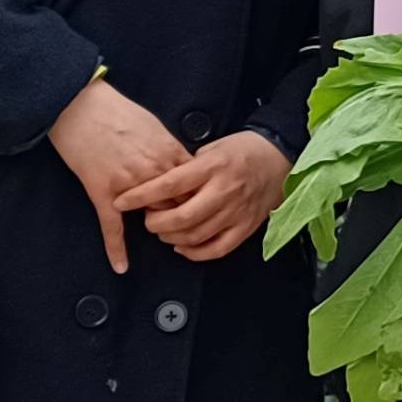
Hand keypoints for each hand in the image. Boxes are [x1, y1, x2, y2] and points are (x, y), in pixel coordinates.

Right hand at [49, 78, 190, 273]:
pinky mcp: (102, 193)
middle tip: (188, 223)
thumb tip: (184, 164)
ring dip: (160, 224)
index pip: (195, 185)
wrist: (81, 108)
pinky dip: (116, 249)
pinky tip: (121, 266)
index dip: (201, 198)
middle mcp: (153, 172)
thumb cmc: (118, 113)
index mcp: (169, 154)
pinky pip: (112, 227)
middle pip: (180, 204)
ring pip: (153, 215)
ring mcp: (128, 185)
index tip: (206, 205)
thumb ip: (170, 149)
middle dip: (185, 214)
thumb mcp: (155, 126)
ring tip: (164, 232)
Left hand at [117, 131, 290, 262]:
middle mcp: (224, 190)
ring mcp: (237, 211)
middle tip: (148, 219)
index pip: (169, 184)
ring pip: (195, 236)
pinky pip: (217, 249)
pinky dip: (195, 253)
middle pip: (180, 217)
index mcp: (213, 167)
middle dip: (155, 223)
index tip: (122, 201)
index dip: (141, 196)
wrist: (279, 156)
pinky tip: (183, 246)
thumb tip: (157, 187)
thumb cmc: (242, 150)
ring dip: (171, 237)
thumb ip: (186, 169)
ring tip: (164, 230)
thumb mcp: (210, 149)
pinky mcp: (246, 226)